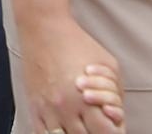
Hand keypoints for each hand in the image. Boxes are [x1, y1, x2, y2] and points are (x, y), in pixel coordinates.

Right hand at [19, 17, 122, 133]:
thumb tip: (116, 115)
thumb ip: (117, 92)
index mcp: (86, 98)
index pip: (106, 133)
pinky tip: (62, 128)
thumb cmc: (78, 43)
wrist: (43, 28)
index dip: (115, 132)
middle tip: (97, 125)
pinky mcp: (34, 107)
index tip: (113, 126)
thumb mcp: (109, 64)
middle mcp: (66, 108)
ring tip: (80, 125)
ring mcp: (47, 109)